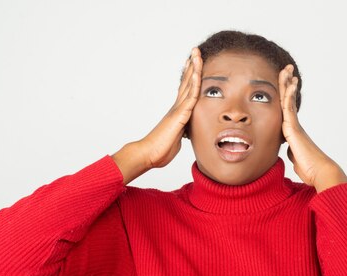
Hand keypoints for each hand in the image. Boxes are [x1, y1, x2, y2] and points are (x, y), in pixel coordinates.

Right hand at [140, 47, 202, 167]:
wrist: (149, 154)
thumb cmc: (160, 150)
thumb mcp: (177, 138)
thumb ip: (182, 131)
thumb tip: (186, 131)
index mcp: (177, 112)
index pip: (185, 90)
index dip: (189, 76)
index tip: (193, 63)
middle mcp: (176, 107)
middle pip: (186, 82)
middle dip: (192, 66)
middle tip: (195, 51)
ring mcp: (177, 109)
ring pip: (188, 85)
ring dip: (193, 68)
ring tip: (196, 53)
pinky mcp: (179, 115)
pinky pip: (189, 97)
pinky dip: (194, 84)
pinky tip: (197, 73)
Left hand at [279, 64, 346, 191]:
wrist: (318, 172)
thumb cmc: (309, 168)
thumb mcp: (295, 156)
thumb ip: (292, 149)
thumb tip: (290, 148)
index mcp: (293, 131)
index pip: (287, 109)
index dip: (287, 95)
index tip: (287, 82)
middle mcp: (295, 125)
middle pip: (288, 100)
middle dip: (287, 83)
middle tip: (287, 69)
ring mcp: (294, 125)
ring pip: (288, 100)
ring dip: (287, 84)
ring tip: (287, 69)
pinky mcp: (294, 129)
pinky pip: (289, 109)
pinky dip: (289, 96)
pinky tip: (289, 85)